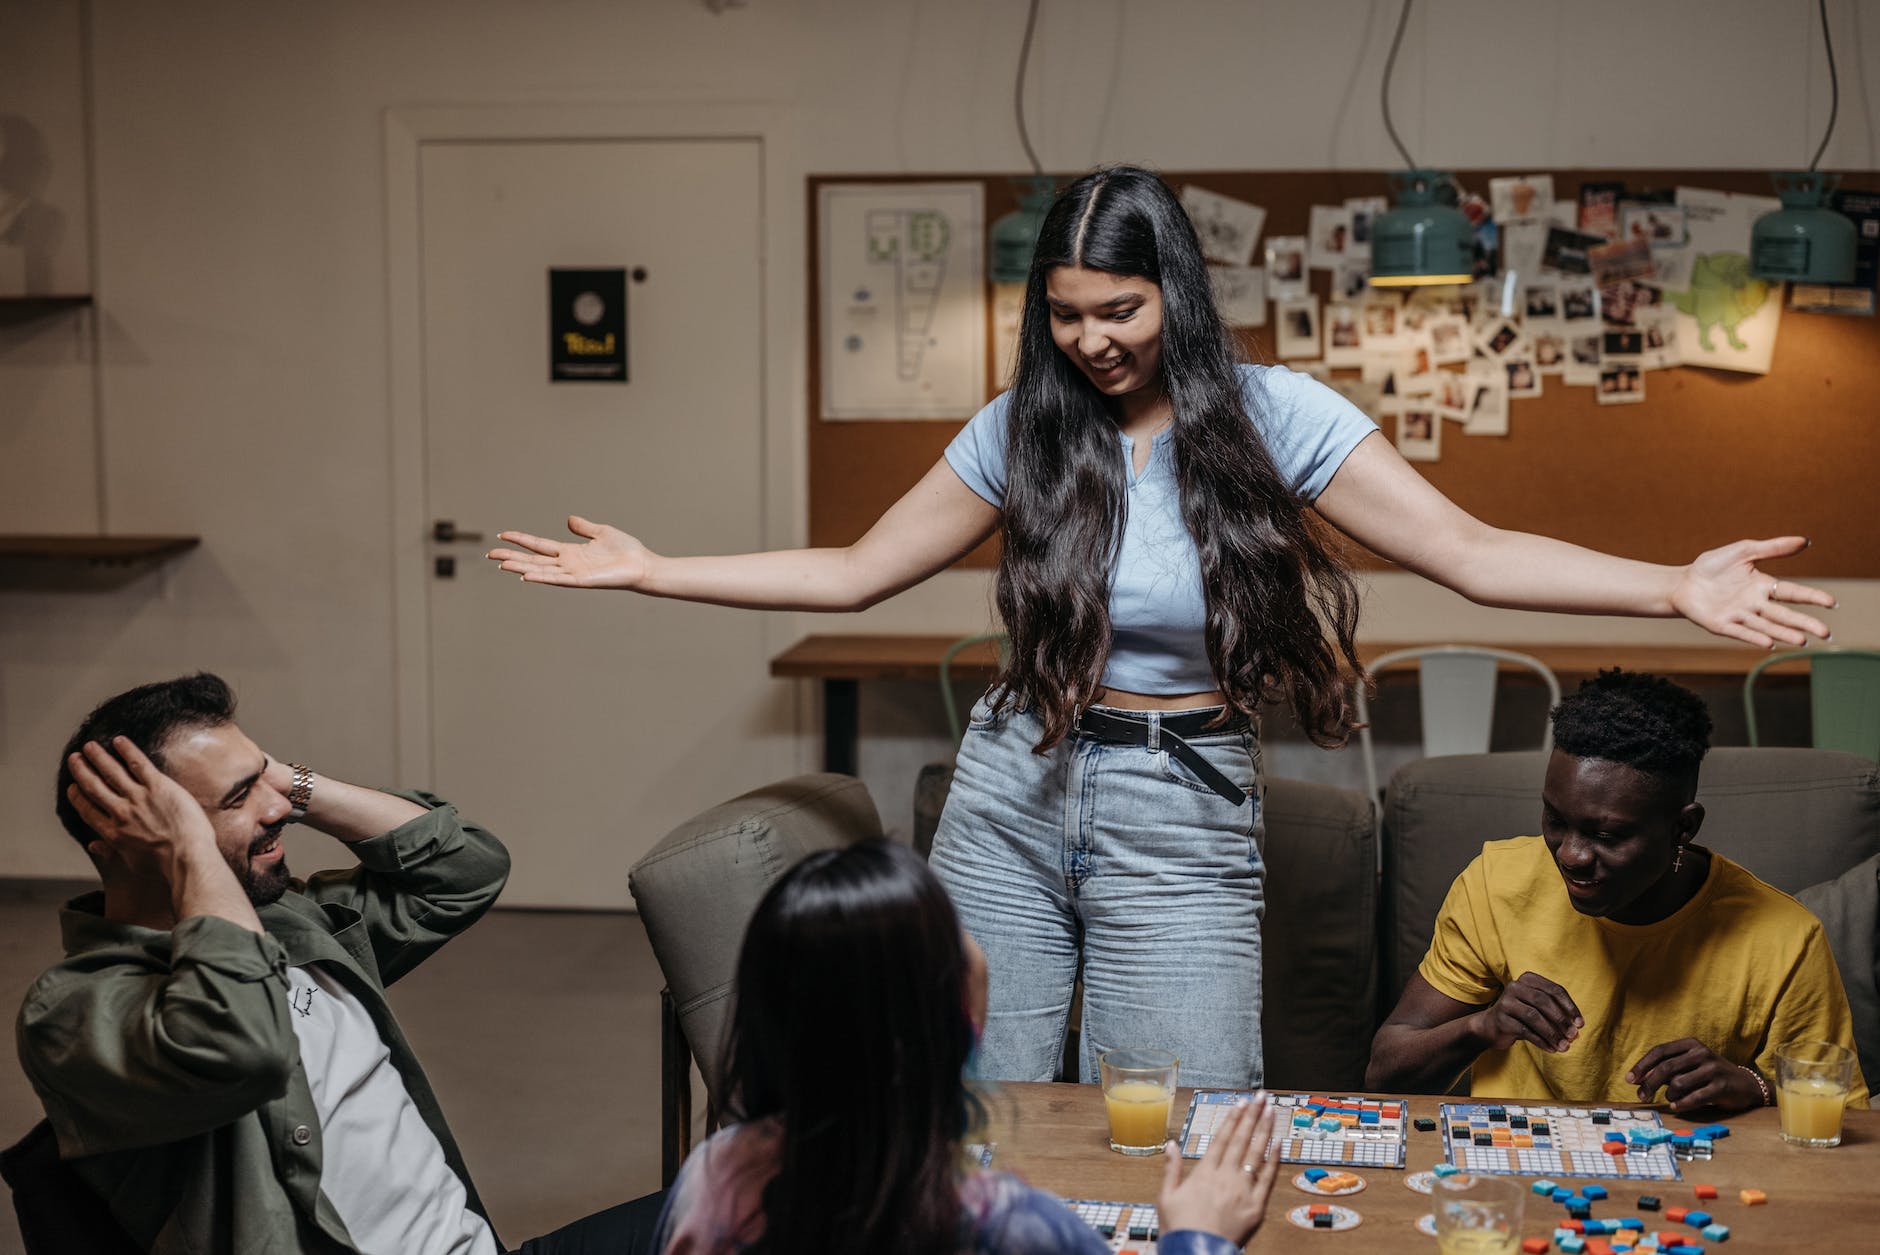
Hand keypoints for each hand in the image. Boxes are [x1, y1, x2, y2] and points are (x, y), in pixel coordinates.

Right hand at [65, 737, 216, 871]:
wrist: (187, 858)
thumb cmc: (164, 865)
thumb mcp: (131, 863)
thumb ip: (110, 851)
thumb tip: (93, 846)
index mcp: (112, 833)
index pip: (88, 810)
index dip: (78, 796)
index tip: (72, 787)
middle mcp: (121, 813)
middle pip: (95, 787)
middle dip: (82, 771)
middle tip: (74, 759)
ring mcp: (139, 798)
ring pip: (112, 772)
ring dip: (98, 757)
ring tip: (89, 746)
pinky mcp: (159, 786)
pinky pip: (139, 763)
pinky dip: (127, 751)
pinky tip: (119, 741)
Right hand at [487, 515, 652, 589]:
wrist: (642, 565)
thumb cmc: (626, 551)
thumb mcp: (601, 533)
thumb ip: (583, 528)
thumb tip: (569, 519)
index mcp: (570, 552)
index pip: (539, 545)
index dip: (521, 540)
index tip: (503, 535)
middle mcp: (568, 564)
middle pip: (533, 559)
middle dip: (512, 557)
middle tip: (490, 554)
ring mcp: (573, 573)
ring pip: (541, 570)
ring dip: (521, 567)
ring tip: (501, 565)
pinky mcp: (582, 581)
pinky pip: (558, 579)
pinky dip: (542, 577)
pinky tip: (526, 575)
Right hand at [1158, 1093, 1280, 1245]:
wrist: (1196, 1254)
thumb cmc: (1179, 1230)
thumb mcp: (1165, 1197)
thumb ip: (1171, 1169)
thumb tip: (1171, 1144)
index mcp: (1204, 1173)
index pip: (1221, 1139)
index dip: (1232, 1119)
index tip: (1241, 1104)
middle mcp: (1225, 1177)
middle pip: (1241, 1140)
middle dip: (1252, 1116)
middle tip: (1261, 1098)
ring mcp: (1242, 1191)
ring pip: (1256, 1154)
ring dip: (1265, 1131)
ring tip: (1271, 1112)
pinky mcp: (1255, 1207)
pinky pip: (1267, 1179)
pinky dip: (1274, 1161)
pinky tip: (1279, 1145)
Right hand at [1470, 972, 1581, 1053]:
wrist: (1491, 1027)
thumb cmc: (1522, 1016)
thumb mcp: (1537, 1008)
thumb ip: (1556, 1012)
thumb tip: (1577, 1027)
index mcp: (1528, 979)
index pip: (1554, 990)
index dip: (1570, 1007)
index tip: (1580, 1024)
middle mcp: (1515, 987)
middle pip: (1543, 1001)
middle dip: (1561, 1020)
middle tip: (1573, 1036)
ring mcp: (1505, 1002)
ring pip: (1534, 1017)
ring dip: (1552, 1033)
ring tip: (1564, 1046)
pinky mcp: (1501, 1019)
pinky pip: (1525, 1031)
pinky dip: (1541, 1041)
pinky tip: (1551, 1049)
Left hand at [1627, 1039, 1765, 1112]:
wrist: (1745, 1085)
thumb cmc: (1708, 1075)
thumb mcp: (1688, 1065)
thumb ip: (1667, 1069)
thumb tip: (1638, 1079)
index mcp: (1690, 1044)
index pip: (1659, 1051)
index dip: (1642, 1065)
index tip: (1629, 1080)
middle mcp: (1701, 1053)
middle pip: (1666, 1068)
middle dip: (1649, 1084)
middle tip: (1641, 1096)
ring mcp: (1713, 1069)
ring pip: (1678, 1084)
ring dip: (1669, 1095)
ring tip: (1671, 1099)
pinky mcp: (1722, 1086)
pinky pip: (1694, 1097)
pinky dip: (1681, 1104)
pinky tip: (1676, 1107)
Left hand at [1670, 537, 1832, 648]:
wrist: (1682, 581)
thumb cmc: (1712, 566)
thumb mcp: (1743, 550)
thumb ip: (1772, 548)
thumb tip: (1805, 541)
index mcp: (1762, 586)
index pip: (1793, 592)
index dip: (1812, 597)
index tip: (1831, 602)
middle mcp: (1755, 604)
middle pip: (1784, 615)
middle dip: (1805, 623)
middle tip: (1826, 634)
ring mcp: (1739, 616)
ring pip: (1766, 626)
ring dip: (1784, 633)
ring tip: (1802, 640)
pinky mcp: (1722, 625)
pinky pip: (1741, 632)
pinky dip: (1755, 637)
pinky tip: (1770, 642)